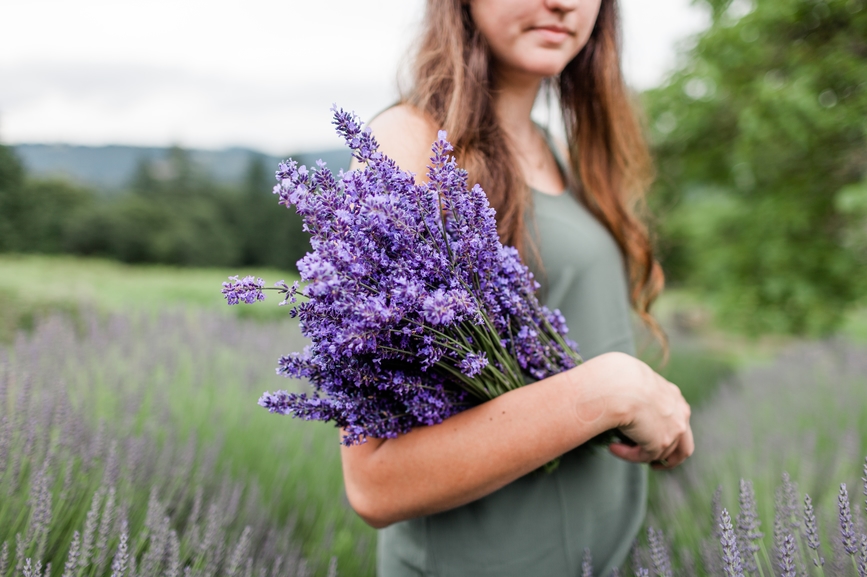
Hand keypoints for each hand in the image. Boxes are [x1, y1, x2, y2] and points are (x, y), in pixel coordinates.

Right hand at [582, 352, 693, 469]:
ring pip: (661, 453)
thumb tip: (625, 403)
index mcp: (674, 396)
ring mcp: (674, 429)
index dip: (667, 433)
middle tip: (654, 464)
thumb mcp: (636, 383)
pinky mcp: (661, 442)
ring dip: (639, 454)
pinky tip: (613, 448)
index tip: (651, 438)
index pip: (678, 420)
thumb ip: (640, 396)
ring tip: (617, 447)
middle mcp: (680, 413)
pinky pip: (644, 457)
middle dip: (670, 458)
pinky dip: (628, 455)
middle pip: (684, 445)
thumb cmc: (619, 378)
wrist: (619, 384)